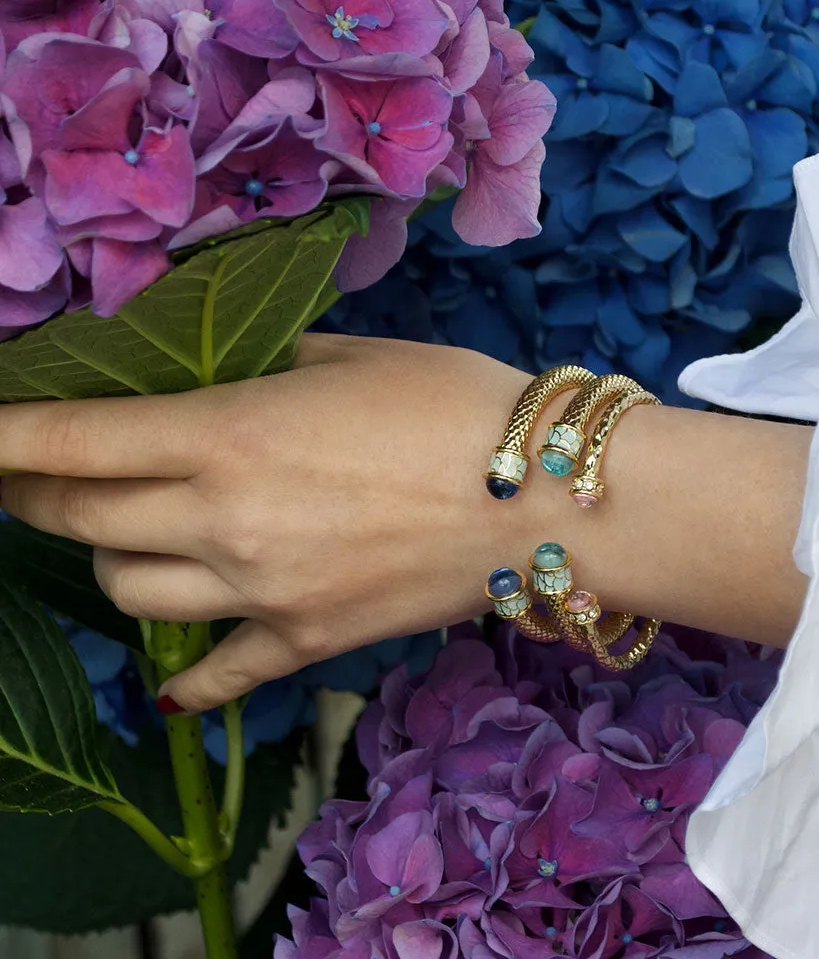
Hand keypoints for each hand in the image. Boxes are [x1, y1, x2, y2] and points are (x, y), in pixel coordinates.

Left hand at [0, 334, 542, 710]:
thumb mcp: (353, 355)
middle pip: (81, 515)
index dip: (0, 434)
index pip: (70, 439)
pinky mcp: (306, 643)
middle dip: (38, 488)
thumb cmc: (457, 404)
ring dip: (110, 554)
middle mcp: (224, 523)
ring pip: (128, 590)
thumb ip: (266, 365)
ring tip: (134, 532)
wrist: (548, 501)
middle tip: (36, 469)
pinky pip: (215, 674)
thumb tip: (224, 375)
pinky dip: (185, 676)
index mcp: (228, 435)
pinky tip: (178, 677)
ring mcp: (261, 595)